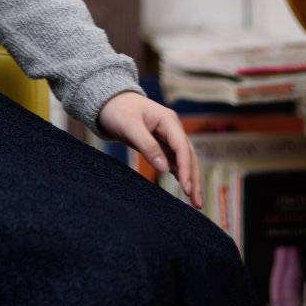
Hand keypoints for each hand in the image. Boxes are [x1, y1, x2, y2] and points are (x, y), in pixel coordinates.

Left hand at [96, 91, 202, 209]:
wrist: (107, 102)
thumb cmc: (118, 110)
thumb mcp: (130, 126)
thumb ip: (147, 146)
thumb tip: (165, 169)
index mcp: (168, 121)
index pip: (182, 148)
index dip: (186, 169)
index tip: (187, 189)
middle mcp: (172, 129)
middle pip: (188, 156)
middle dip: (194, 179)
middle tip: (197, 203)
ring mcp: (168, 137)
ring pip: (183, 161)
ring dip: (190, 180)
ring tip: (196, 202)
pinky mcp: (160, 145)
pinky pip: (174, 161)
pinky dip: (180, 174)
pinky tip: (185, 188)